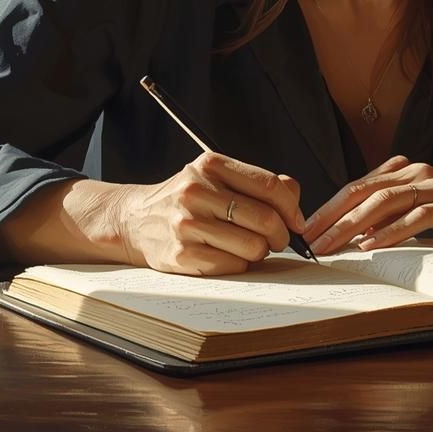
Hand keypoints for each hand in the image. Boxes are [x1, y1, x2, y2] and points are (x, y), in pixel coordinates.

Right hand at [111, 152, 306, 275]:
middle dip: (280, 235)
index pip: (269, 186)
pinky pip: (232, 266)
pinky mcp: (180, 254)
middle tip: (277, 239)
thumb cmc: (188, 200)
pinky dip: (238, 265)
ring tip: (249, 246)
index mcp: (210, 165)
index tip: (297, 222)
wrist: (135, 220)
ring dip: (259, 252)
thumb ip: (259, 183)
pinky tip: (227, 256)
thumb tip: (295, 199)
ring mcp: (186, 224)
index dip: (292, 207)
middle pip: (265, 218)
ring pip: (252, 247)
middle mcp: (196, 191)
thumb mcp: (217, 177)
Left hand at [301, 155, 432, 254]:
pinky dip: (391, 232)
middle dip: (333, 217)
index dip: (330, 206)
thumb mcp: (425, 209)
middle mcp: (418, 173)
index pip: (359, 186)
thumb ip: (397, 211)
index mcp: (407, 172)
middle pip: (364, 192)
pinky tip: (371, 246)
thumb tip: (356, 230)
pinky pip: (416, 218)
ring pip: (384, 203)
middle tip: (309, 241)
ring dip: (353, 226)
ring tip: (332, 246)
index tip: (307, 228)